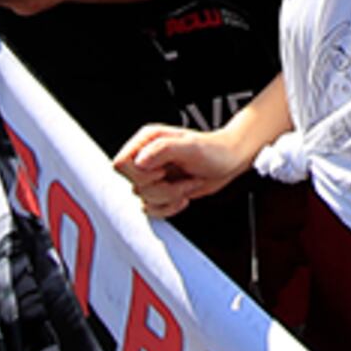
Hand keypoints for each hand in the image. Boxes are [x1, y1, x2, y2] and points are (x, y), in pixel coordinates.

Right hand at [114, 123, 249, 217]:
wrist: (229, 162)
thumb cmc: (214, 150)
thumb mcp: (190, 147)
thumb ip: (163, 150)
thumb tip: (140, 162)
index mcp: (147, 141)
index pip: (121, 164)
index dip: (141, 174)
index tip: (163, 171)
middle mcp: (146, 158)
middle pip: (133, 185)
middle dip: (163, 188)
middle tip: (182, 178)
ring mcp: (152, 175)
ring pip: (143, 200)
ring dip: (170, 197)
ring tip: (188, 183)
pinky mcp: (160, 190)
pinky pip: (151, 210)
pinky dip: (169, 208)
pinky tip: (183, 197)